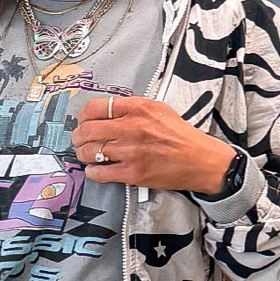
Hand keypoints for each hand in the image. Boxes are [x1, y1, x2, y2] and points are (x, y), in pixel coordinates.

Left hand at [70, 95, 235, 194]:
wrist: (201, 160)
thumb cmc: (181, 136)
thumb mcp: (159, 109)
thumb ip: (132, 108)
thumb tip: (107, 112)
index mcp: (138, 108)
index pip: (95, 107)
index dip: (83, 116)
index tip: (82, 122)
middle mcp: (132, 127)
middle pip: (88, 130)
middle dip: (78, 137)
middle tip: (79, 141)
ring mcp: (131, 151)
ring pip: (90, 152)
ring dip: (83, 155)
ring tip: (87, 156)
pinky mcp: (133, 173)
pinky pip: (101, 172)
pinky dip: (93, 172)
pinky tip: (95, 170)